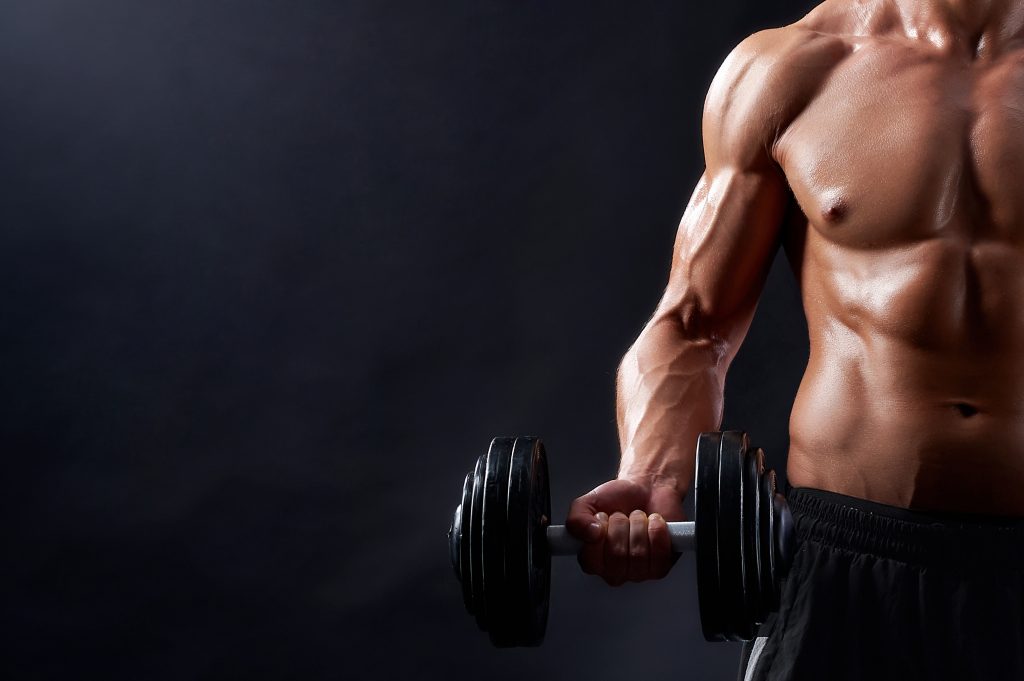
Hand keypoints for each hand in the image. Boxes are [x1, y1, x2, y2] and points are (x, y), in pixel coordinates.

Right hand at [565, 478, 684, 585]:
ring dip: (639, 525)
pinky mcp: (660, 567)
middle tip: (622, 516)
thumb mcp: (588, 502)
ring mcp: (637, 572)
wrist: (647, 490)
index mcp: (593, 559)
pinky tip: (654, 523)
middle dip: (621, 525)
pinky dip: (657, 530)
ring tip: (637, 518)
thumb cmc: (619, 499)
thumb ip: (577, 518)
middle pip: (617, 556)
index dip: (599, 534)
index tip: (603, 518)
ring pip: (639, 554)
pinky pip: (659, 554)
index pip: (591, 561)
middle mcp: (614, 571)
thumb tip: (588, 534)